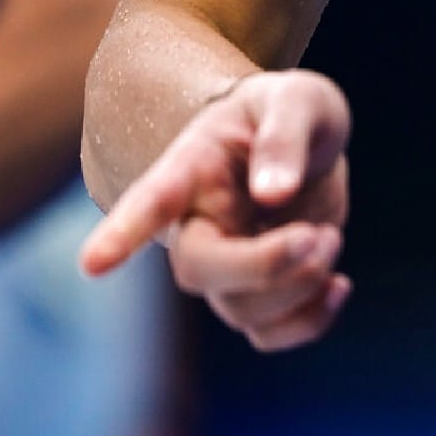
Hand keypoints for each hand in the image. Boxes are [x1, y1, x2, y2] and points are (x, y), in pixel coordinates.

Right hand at [80, 69, 352, 350]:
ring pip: (241, 311)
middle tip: (319, 234)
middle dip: (266, 266)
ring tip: (331, 237)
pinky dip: (312, 322)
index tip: (94, 265)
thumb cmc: (292, 112)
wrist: (305, 137)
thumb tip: (272, 194)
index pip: (151, 202)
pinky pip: (271, 335)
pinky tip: (341, 284)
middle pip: (200, 271)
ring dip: (301, 286)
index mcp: (193, 168)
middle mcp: (197, 223)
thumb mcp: (300, 101)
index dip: (123, 233)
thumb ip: (284, 137)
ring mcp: (227, 262)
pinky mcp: (261, 289)